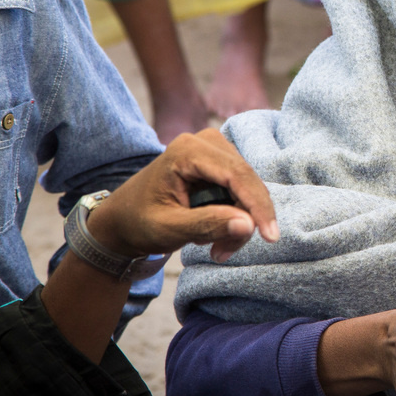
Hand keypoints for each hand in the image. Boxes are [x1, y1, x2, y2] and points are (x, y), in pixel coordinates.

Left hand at [86, 129, 277, 262]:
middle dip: (245, 220)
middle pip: (245, 181)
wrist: (124, 219)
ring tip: (215, 249)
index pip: (237, 175)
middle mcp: (204, 142)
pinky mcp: (220, 163)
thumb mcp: (170, 229)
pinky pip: (242, 191)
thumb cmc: (140, 222)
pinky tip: (215, 236)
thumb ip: (208, 225)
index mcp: (187, 151)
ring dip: (239, 222)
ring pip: (247, 188)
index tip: (272, 237)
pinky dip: (235, 217)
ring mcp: (214, 150)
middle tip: (223, 252)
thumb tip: (249, 225)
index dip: (257, 205)